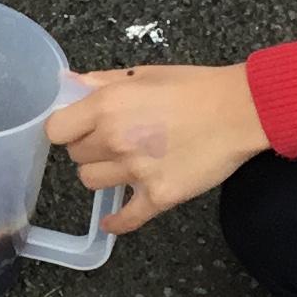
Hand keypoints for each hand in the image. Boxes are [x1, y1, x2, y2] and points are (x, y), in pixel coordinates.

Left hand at [44, 63, 269, 234]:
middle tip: (113, 141)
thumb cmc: (196, 87)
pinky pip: (125, 218)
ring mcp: (135, 171)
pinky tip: (111, 221)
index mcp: (107, 106)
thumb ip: (102, 81)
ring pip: (92, 183)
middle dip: (90, 148)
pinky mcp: (158, 196)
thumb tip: (69, 83)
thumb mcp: (145, 73)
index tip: (78, 128)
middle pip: (76, 156)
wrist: (240, 111)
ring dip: (104, 174)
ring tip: (124, 164)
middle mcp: (114, 140)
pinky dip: (116, 222)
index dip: (67, 129)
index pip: (56, 130)